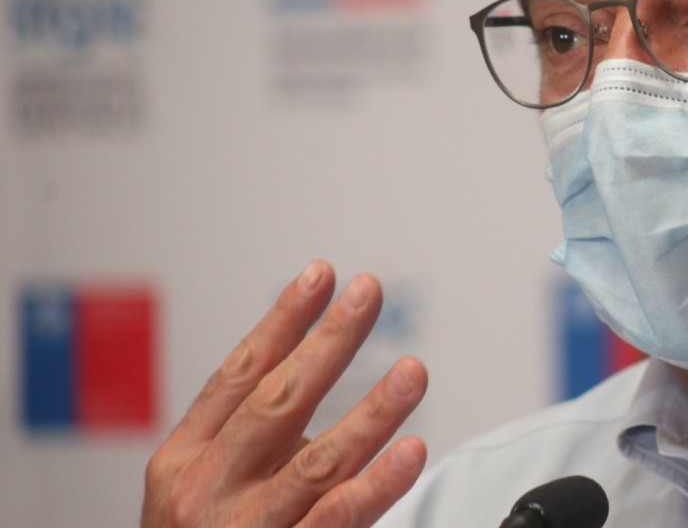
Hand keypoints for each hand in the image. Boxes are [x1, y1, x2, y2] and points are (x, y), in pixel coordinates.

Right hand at [142, 262, 428, 527]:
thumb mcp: (203, 487)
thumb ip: (253, 437)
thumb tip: (311, 374)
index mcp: (183, 461)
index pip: (238, 374)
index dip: (282, 321)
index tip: (321, 274)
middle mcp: (208, 492)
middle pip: (277, 402)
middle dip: (328, 342)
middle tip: (371, 294)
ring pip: (316, 461)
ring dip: (371, 411)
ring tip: (414, 370)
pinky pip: (339, 519)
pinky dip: (379, 483)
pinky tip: (413, 451)